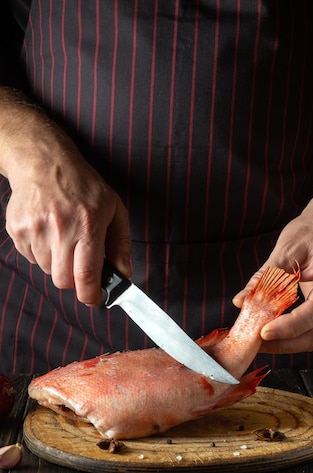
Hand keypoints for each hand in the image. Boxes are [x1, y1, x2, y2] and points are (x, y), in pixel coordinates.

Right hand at [0, 90, 130, 305]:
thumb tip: (124, 274)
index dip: (90, 295)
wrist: (44, 162)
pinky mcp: (18, 229)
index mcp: (88, 225)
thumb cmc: (84, 186)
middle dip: (74, 280)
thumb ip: (121, 244)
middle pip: (63, 280)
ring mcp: (35, 229)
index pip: (86, 275)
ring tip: (64, 239)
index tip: (94, 299)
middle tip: (80, 264)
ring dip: (57, 264)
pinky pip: (31, 258)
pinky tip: (48, 231)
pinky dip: (41, 253)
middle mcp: (60, 229)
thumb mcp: (114, 209)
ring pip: (47, 271)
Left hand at [233, 142, 312, 354]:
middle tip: (257, 343)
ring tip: (261, 342)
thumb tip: (241, 302)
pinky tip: (274, 333)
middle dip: (286, 343)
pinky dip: (294, 336)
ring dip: (289, 344)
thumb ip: (266, 277)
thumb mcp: (287, 247)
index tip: (263, 332)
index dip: (290, 326)